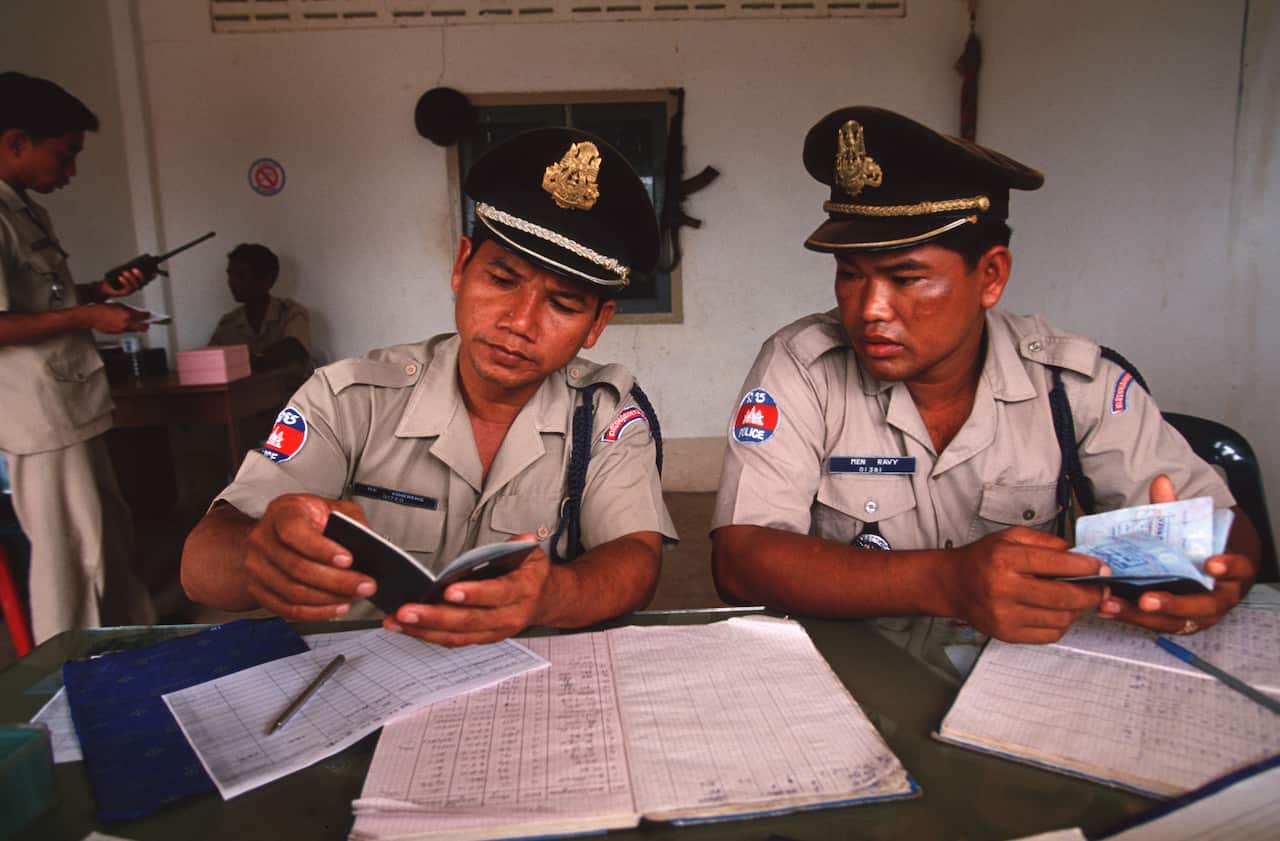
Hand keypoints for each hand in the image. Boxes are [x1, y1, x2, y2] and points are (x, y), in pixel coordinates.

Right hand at [86, 302, 150, 333]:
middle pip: (143, 327)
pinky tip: (123, 323)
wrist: (91, 316)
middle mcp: (126, 323)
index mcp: (128, 314)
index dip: (148, 315)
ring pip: (134, 330)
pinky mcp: (117, 333)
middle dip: (146, 325)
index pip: (144, 316)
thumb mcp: (119, 305)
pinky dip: (126, 327)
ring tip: (135, 323)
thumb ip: (129, 309)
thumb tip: (136, 312)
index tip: (149, 314)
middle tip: (148, 323)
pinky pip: (125, 331)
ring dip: (135, 327)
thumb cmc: (103, 308)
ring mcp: (122, 329)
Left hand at [99, 266, 152, 296]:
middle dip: (140, 275)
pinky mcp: (126, 292)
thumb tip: (134, 265)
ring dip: (131, 278)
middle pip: (144, 282)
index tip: (154, 272)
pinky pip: (128, 288)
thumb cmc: (114, 278)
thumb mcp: (122, 271)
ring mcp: (132, 289)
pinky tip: (120, 277)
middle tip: (134, 269)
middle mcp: (137, 285)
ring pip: (136, 285)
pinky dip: (125, 282)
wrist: (106, 286)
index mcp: (138, 280)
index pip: (148, 278)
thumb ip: (129, 268)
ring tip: (125, 272)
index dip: (152, 276)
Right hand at [242, 494, 375, 620]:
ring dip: (329, 599)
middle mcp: (263, 539)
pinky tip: (336, 607)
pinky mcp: (258, 589)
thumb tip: (367, 541)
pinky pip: (287, 609)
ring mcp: (256, 566)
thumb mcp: (332, 507)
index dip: (322, 549)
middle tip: (364, 585)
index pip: (295, 532)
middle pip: (297, 568)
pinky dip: (316, 612)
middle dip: (337, 581)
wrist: (277, 532)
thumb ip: (351, 519)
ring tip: (354, 596)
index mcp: (282, 512)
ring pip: (293, 592)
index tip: (348, 559)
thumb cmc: (307, 519)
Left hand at [386, 535, 553, 646]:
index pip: (497, 593)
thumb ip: (520, 547)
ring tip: (397, 621)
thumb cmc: (531, 575)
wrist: (544, 601)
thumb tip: (519, 541)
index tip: (448, 590)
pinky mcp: (481, 638)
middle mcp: (508, 616)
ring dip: (424, 630)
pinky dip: (426, 635)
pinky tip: (405, 627)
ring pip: (457, 635)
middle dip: (435, 616)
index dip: (473, 593)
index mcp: (522, 591)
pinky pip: (453, 640)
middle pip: (470, 620)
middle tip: (407, 610)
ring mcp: (494, 631)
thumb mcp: (532, 554)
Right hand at [948, 527, 1108, 643]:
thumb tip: (1079, 555)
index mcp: (1005, 559)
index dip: (1086, 567)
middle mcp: (1003, 589)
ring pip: (1060, 619)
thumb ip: (1046, 542)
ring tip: (1076, 599)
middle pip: (1063, 597)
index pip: (1056, 564)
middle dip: (1090, 593)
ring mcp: (1004, 615)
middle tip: (1101, 589)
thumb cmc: (983, 559)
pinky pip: (1049, 635)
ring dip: (1076, 610)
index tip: (1101, 568)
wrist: (952, 584)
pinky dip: (1061, 624)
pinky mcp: (1006, 634)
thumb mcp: (1010, 537)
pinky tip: (1058, 612)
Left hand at [1097, 474, 1254, 632]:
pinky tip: (1107, 608)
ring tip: (1112, 604)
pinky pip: (1155, 623)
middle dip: (1173, 604)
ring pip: (1174, 621)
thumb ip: (1176, 508)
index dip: (1228, 567)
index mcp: (1233, 571)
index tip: (1211, 564)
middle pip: (1201, 606)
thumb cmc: (1202, 548)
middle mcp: (1219, 597)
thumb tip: (1160, 482)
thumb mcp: (1193, 528)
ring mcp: (1198, 614)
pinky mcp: (1176, 621)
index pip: (1239, 569)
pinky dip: (1130, 616)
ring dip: (1141, 616)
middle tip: (1147, 600)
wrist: (1211, 570)